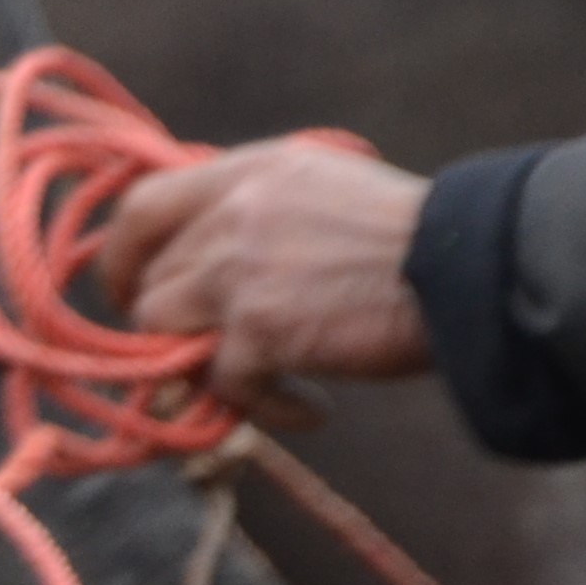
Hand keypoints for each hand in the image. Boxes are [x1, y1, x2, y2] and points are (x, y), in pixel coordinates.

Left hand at [100, 138, 439, 416]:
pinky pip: (227, 384)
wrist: (463, 265)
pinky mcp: (260, 333)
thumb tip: (218, 237)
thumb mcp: (321, 183)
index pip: (141, 205)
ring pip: (164, 330)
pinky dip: (264, 408)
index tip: (129, 284)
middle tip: (194, 352)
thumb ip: (260, 202)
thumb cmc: (415, 230)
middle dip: (162, 321)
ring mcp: (236, 275)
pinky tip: (312, 410)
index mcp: (243, 174)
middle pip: (149, 278)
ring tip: (256, 382)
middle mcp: (227, 217)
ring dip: (201, 366)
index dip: (122, 252)